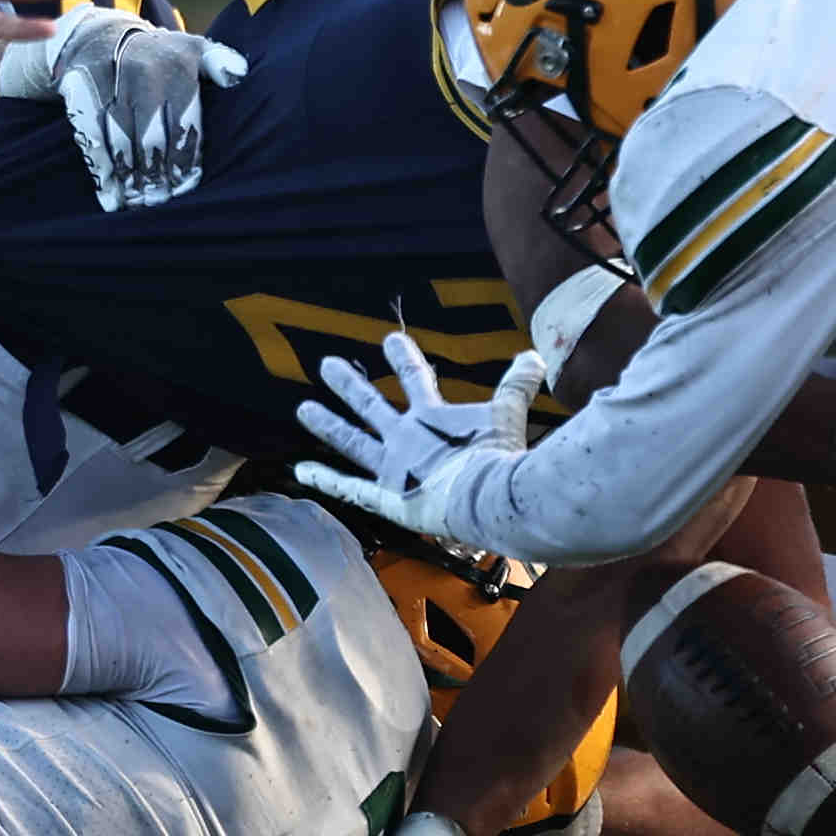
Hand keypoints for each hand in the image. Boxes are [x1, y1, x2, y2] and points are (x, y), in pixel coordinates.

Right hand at [0, 5, 247, 209]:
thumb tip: (239, 73)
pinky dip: (102, 170)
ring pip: (121, 139)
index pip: (186, 120)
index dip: (186, 156)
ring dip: (131, 177)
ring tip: (140, 204)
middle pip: (152, 134)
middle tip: (162, 200)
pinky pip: (90, 136)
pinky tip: (111, 196)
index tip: (187, 184)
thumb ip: (220, 62)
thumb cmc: (162, 56)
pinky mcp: (79, 92)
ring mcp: (109, 82)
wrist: (102, 35)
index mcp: (177, 64)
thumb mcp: (194, 49)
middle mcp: (143, 71)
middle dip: (158, 173)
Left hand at [295, 332, 545, 542]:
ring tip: (304, 409)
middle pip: (370, 405)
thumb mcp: (507, 414)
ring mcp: (391, 467)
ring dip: (327, 424)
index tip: (388, 338)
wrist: (487, 497)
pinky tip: (300, 472)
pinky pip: (348, 488)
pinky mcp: (386, 497)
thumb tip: (535, 355)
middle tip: (327, 364)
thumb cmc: (499, 457)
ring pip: (350, 441)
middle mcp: (405, 437)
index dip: (401, 356)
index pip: (414, 377)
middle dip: (349, 384)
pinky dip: (325, 480)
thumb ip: (517, 385)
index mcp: (432, 417)